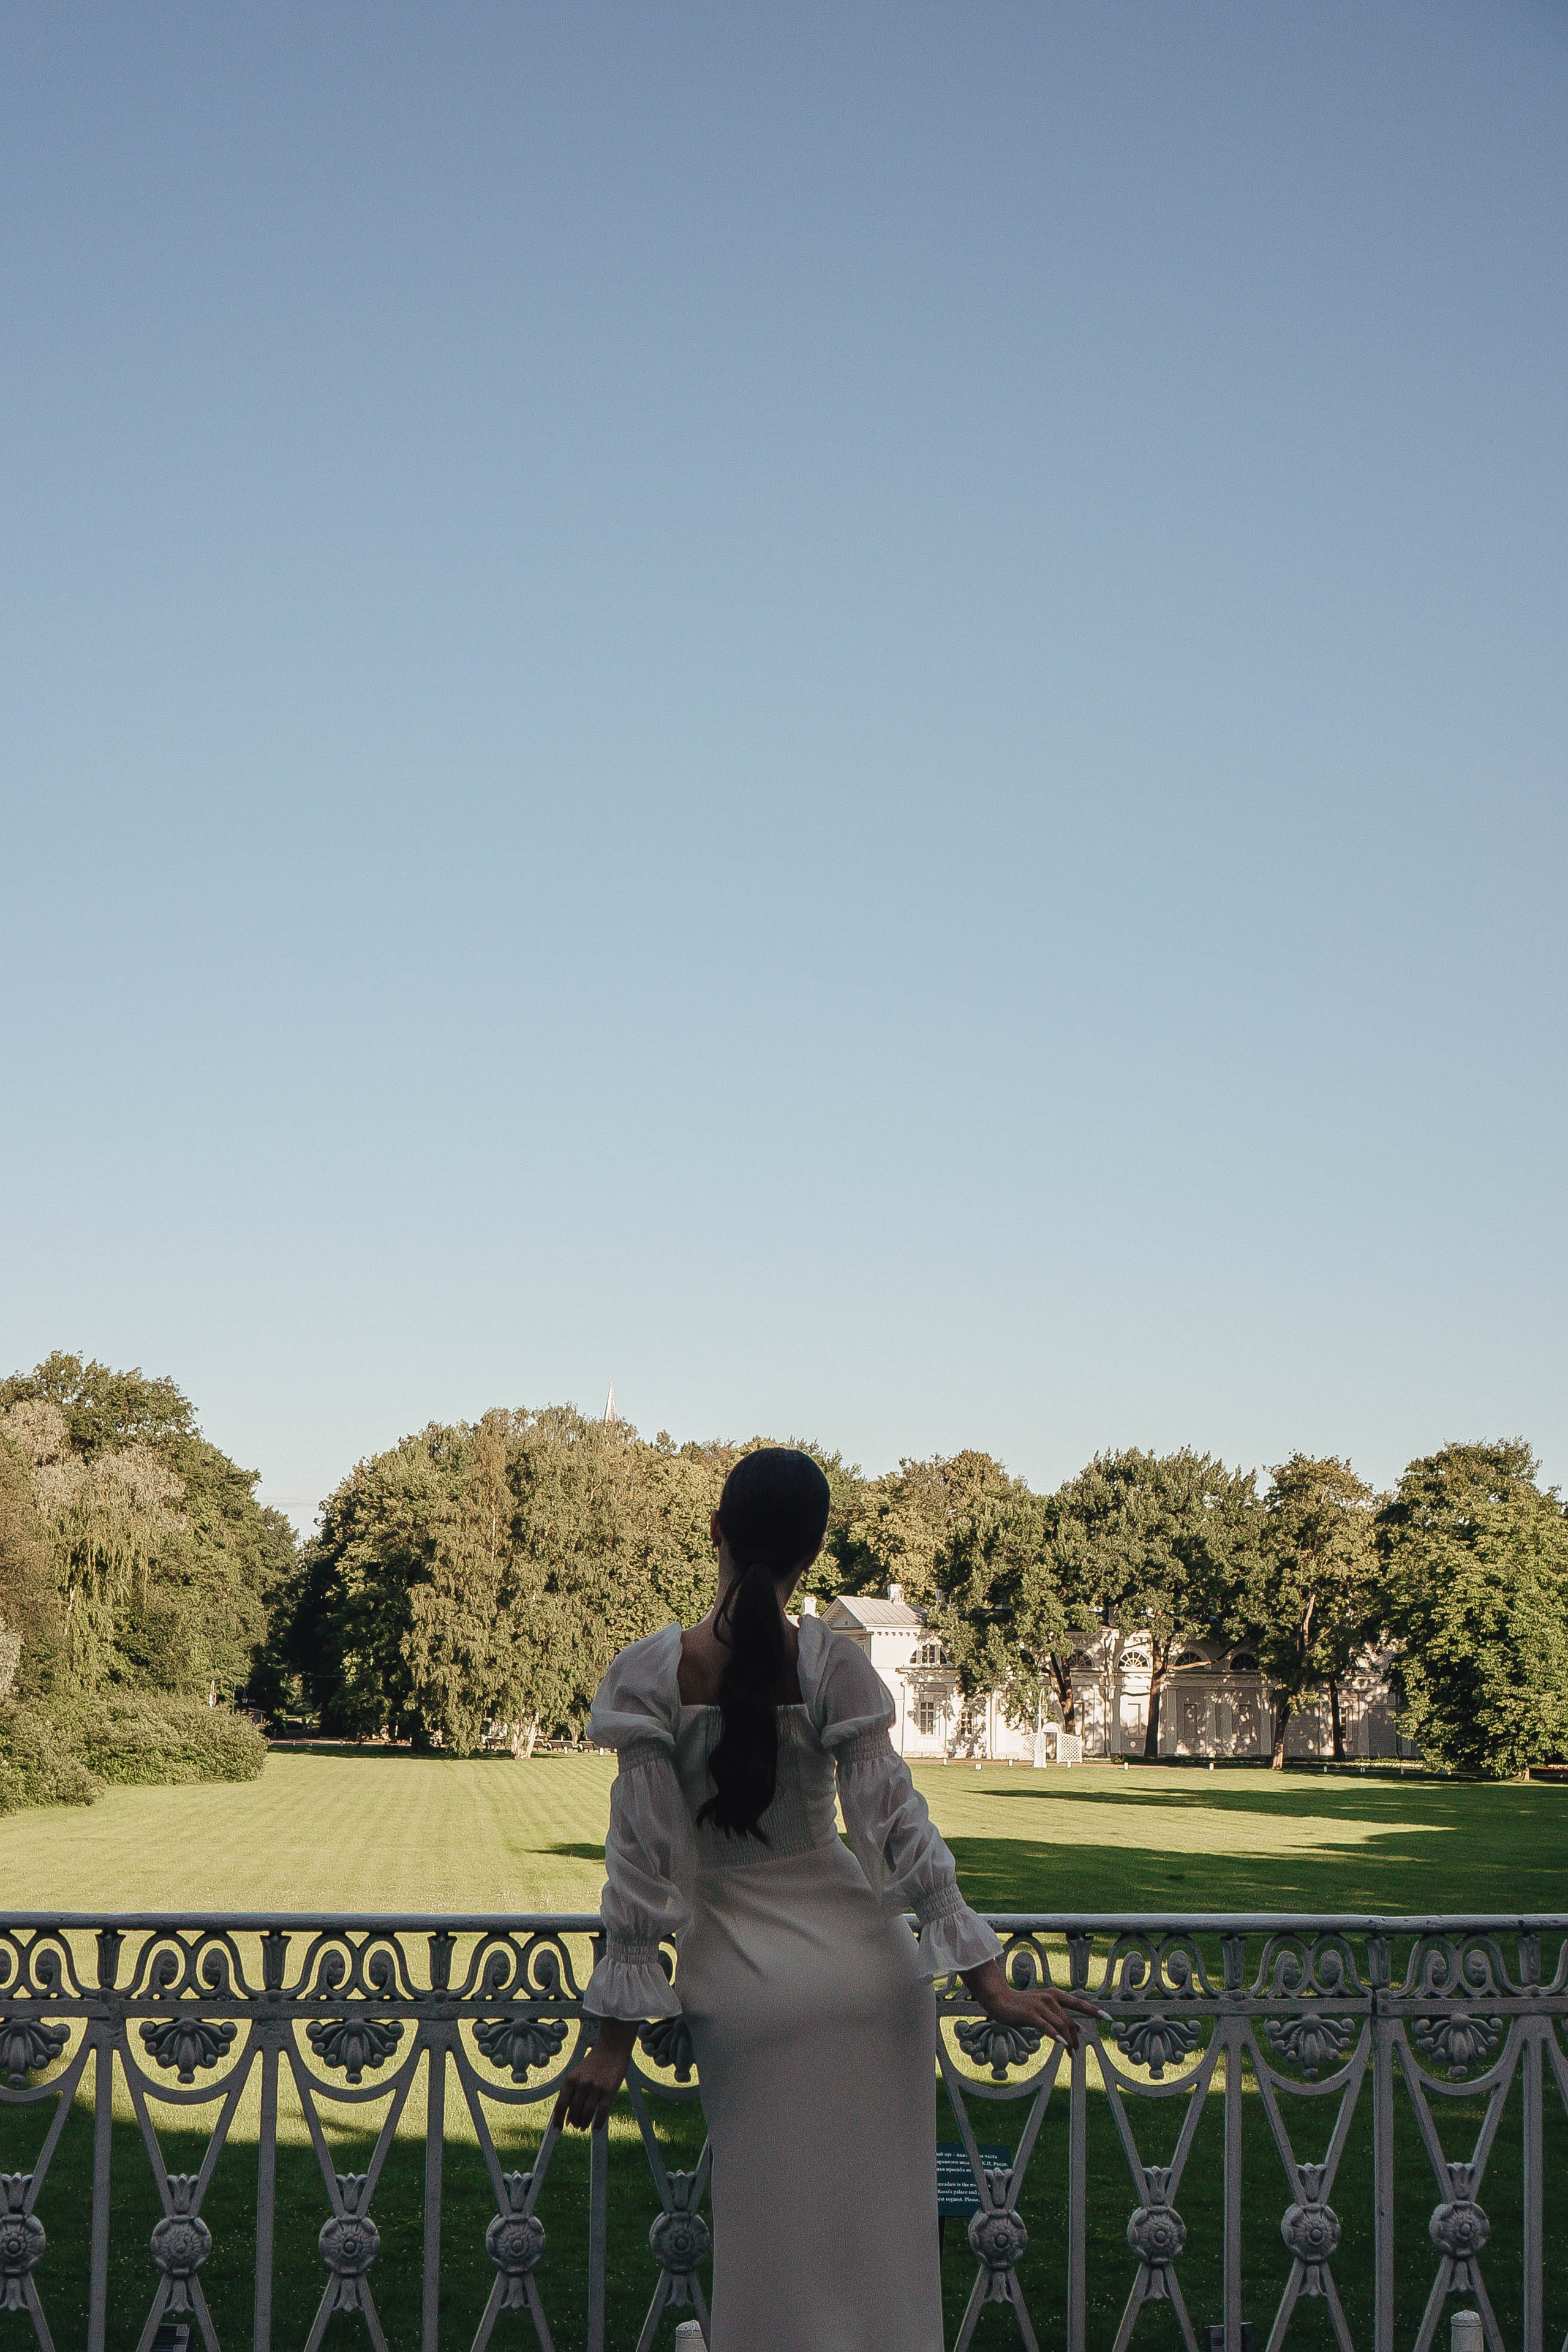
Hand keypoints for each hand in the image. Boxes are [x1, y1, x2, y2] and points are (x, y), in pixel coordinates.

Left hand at [551, 2017, 637, 2131]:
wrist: (613, 2047)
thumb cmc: (595, 2062)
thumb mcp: (578, 2073)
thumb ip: (572, 2092)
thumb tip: (568, 2117)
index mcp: (570, 2079)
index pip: (560, 2105)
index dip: (557, 2121)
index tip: (557, 2131)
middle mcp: (581, 2084)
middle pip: (574, 2112)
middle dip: (574, 2122)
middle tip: (577, 2126)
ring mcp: (595, 2088)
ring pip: (586, 2115)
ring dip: (584, 2124)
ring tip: (584, 2126)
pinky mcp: (608, 2091)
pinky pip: (601, 2113)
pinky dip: (598, 2124)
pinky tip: (596, 2128)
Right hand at [961, 1958, 1102, 2052]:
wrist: (999, 1999)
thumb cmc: (1021, 2005)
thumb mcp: (1043, 2009)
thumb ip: (1058, 2016)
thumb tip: (1077, 2030)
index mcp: (1055, 1995)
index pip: (1078, 2003)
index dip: (1094, 2010)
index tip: (1108, 2017)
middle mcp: (1050, 1998)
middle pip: (1069, 2021)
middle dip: (1076, 2038)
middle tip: (1077, 2052)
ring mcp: (1041, 2005)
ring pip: (1061, 2026)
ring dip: (1068, 2042)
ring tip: (1072, 2054)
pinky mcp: (1031, 2014)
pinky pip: (1047, 2027)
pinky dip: (1056, 2036)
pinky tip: (1063, 2045)